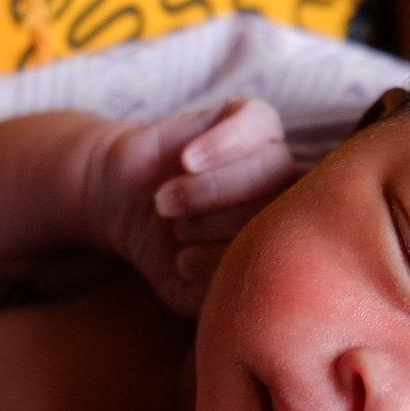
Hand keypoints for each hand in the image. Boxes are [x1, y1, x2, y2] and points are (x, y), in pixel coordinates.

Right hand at [89, 98, 298, 316]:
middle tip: (177, 232)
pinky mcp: (252, 118)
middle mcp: (286, 198)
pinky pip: (256, 123)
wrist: (123, 204)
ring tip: (167, 203)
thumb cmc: (164, 253)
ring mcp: (274, 155)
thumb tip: (249, 289)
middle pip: (282, 206)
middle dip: (223, 224)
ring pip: (270, 165)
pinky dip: (221, 144)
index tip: (184, 264)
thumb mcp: (189, 289)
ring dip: (212, 188)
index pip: (286, 251)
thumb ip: (222, 292)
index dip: (233, 257)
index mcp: (283, 242)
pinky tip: (186, 160)